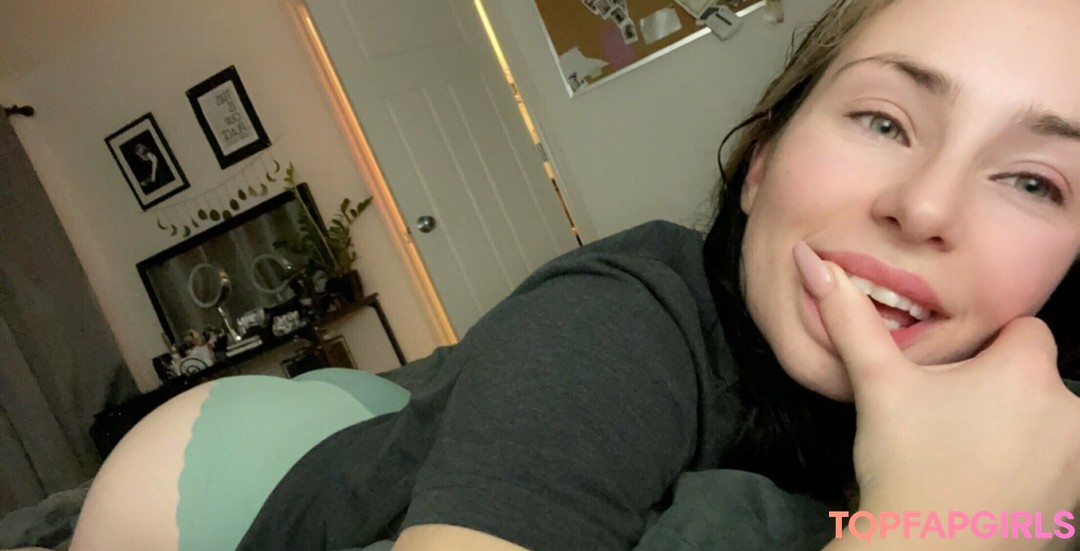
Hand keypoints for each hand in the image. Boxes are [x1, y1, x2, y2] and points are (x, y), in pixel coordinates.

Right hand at [793, 243, 1079, 528]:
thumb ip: (851, 319)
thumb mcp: (878, 386)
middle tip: (948, 420)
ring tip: (964, 455)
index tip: (953, 379)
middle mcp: (1069, 411)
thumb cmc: (906, 467)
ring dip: (1018, 429)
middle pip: (1036, 378)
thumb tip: (813, 261)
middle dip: (1000, 391)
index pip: (1025, 331)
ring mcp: (1078, 461)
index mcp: (1025, 372)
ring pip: (1048, 422)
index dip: (986, 350)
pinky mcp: (1075, 502)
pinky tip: (985, 486)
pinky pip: (1056, 466)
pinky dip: (1029, 470)